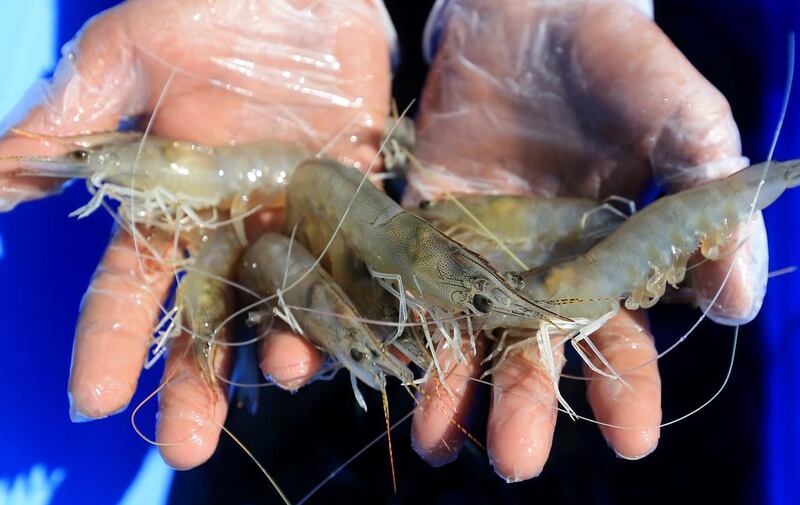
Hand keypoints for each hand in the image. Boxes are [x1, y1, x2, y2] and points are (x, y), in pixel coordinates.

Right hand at [0, 0, 390, 468]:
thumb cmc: (209, 8)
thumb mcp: (129, 54)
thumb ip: (75, 120)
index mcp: (174, 199)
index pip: (133, 282)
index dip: (111, 338)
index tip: (90, 396)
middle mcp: (233, 221)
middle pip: (211, 315)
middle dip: (197, 378)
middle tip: (187, 447)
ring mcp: (296, 214)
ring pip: (287, 300)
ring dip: (286, 342)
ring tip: (286, 375)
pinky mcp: (355, 195)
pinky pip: (357, 257)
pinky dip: (356, 294)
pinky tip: (356, 332)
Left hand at [406, 0, 766, 479]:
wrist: (536, 12)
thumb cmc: (622, 64)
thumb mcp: (683, 122)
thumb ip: (707, 209)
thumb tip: (740, 303)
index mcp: (603, 265)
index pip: (617, 344)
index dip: (626, 393)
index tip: (632, 442)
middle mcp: (535, 273)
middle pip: (528, 355)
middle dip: (524, 407)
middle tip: (514, 461)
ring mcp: (474, 252)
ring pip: (460, 335)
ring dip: (448, 390)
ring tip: (437, 442)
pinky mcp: (420, 222)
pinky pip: (401, 278)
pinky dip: (389, 319)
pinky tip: (381, 363)